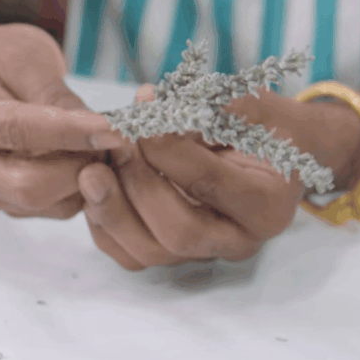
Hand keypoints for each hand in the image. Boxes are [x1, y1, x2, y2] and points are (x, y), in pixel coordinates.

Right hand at [0, 23, 125, 218]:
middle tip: (112, 139)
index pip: (18, 132)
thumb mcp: (24, 56)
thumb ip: (56, 95)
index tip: (113, 129)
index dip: (69, 133)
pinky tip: (90, 155)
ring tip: (103, 143)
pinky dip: (83, 188)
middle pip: (29, 187)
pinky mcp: (8, 203)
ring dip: (86, 180)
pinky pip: (55, 208)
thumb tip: (98, 130)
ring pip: (48, 204)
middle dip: (79, 168)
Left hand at [77, 84, 340, 270]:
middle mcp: (237, 240)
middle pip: (179, 232)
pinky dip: (103, 225)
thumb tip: (147, 104)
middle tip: (113, 147)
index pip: (209, 184)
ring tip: (92, 170)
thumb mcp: (244, 106)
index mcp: (267, 205)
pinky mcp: (169, 254)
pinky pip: (126, 255)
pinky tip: (92, 190)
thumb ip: (202, 108)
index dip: (168, 152)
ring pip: (147, 251)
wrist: (264, 151)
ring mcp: (201, 253)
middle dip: (138, 187)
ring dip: (112, 208)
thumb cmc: (256, 125)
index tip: (141, 121)